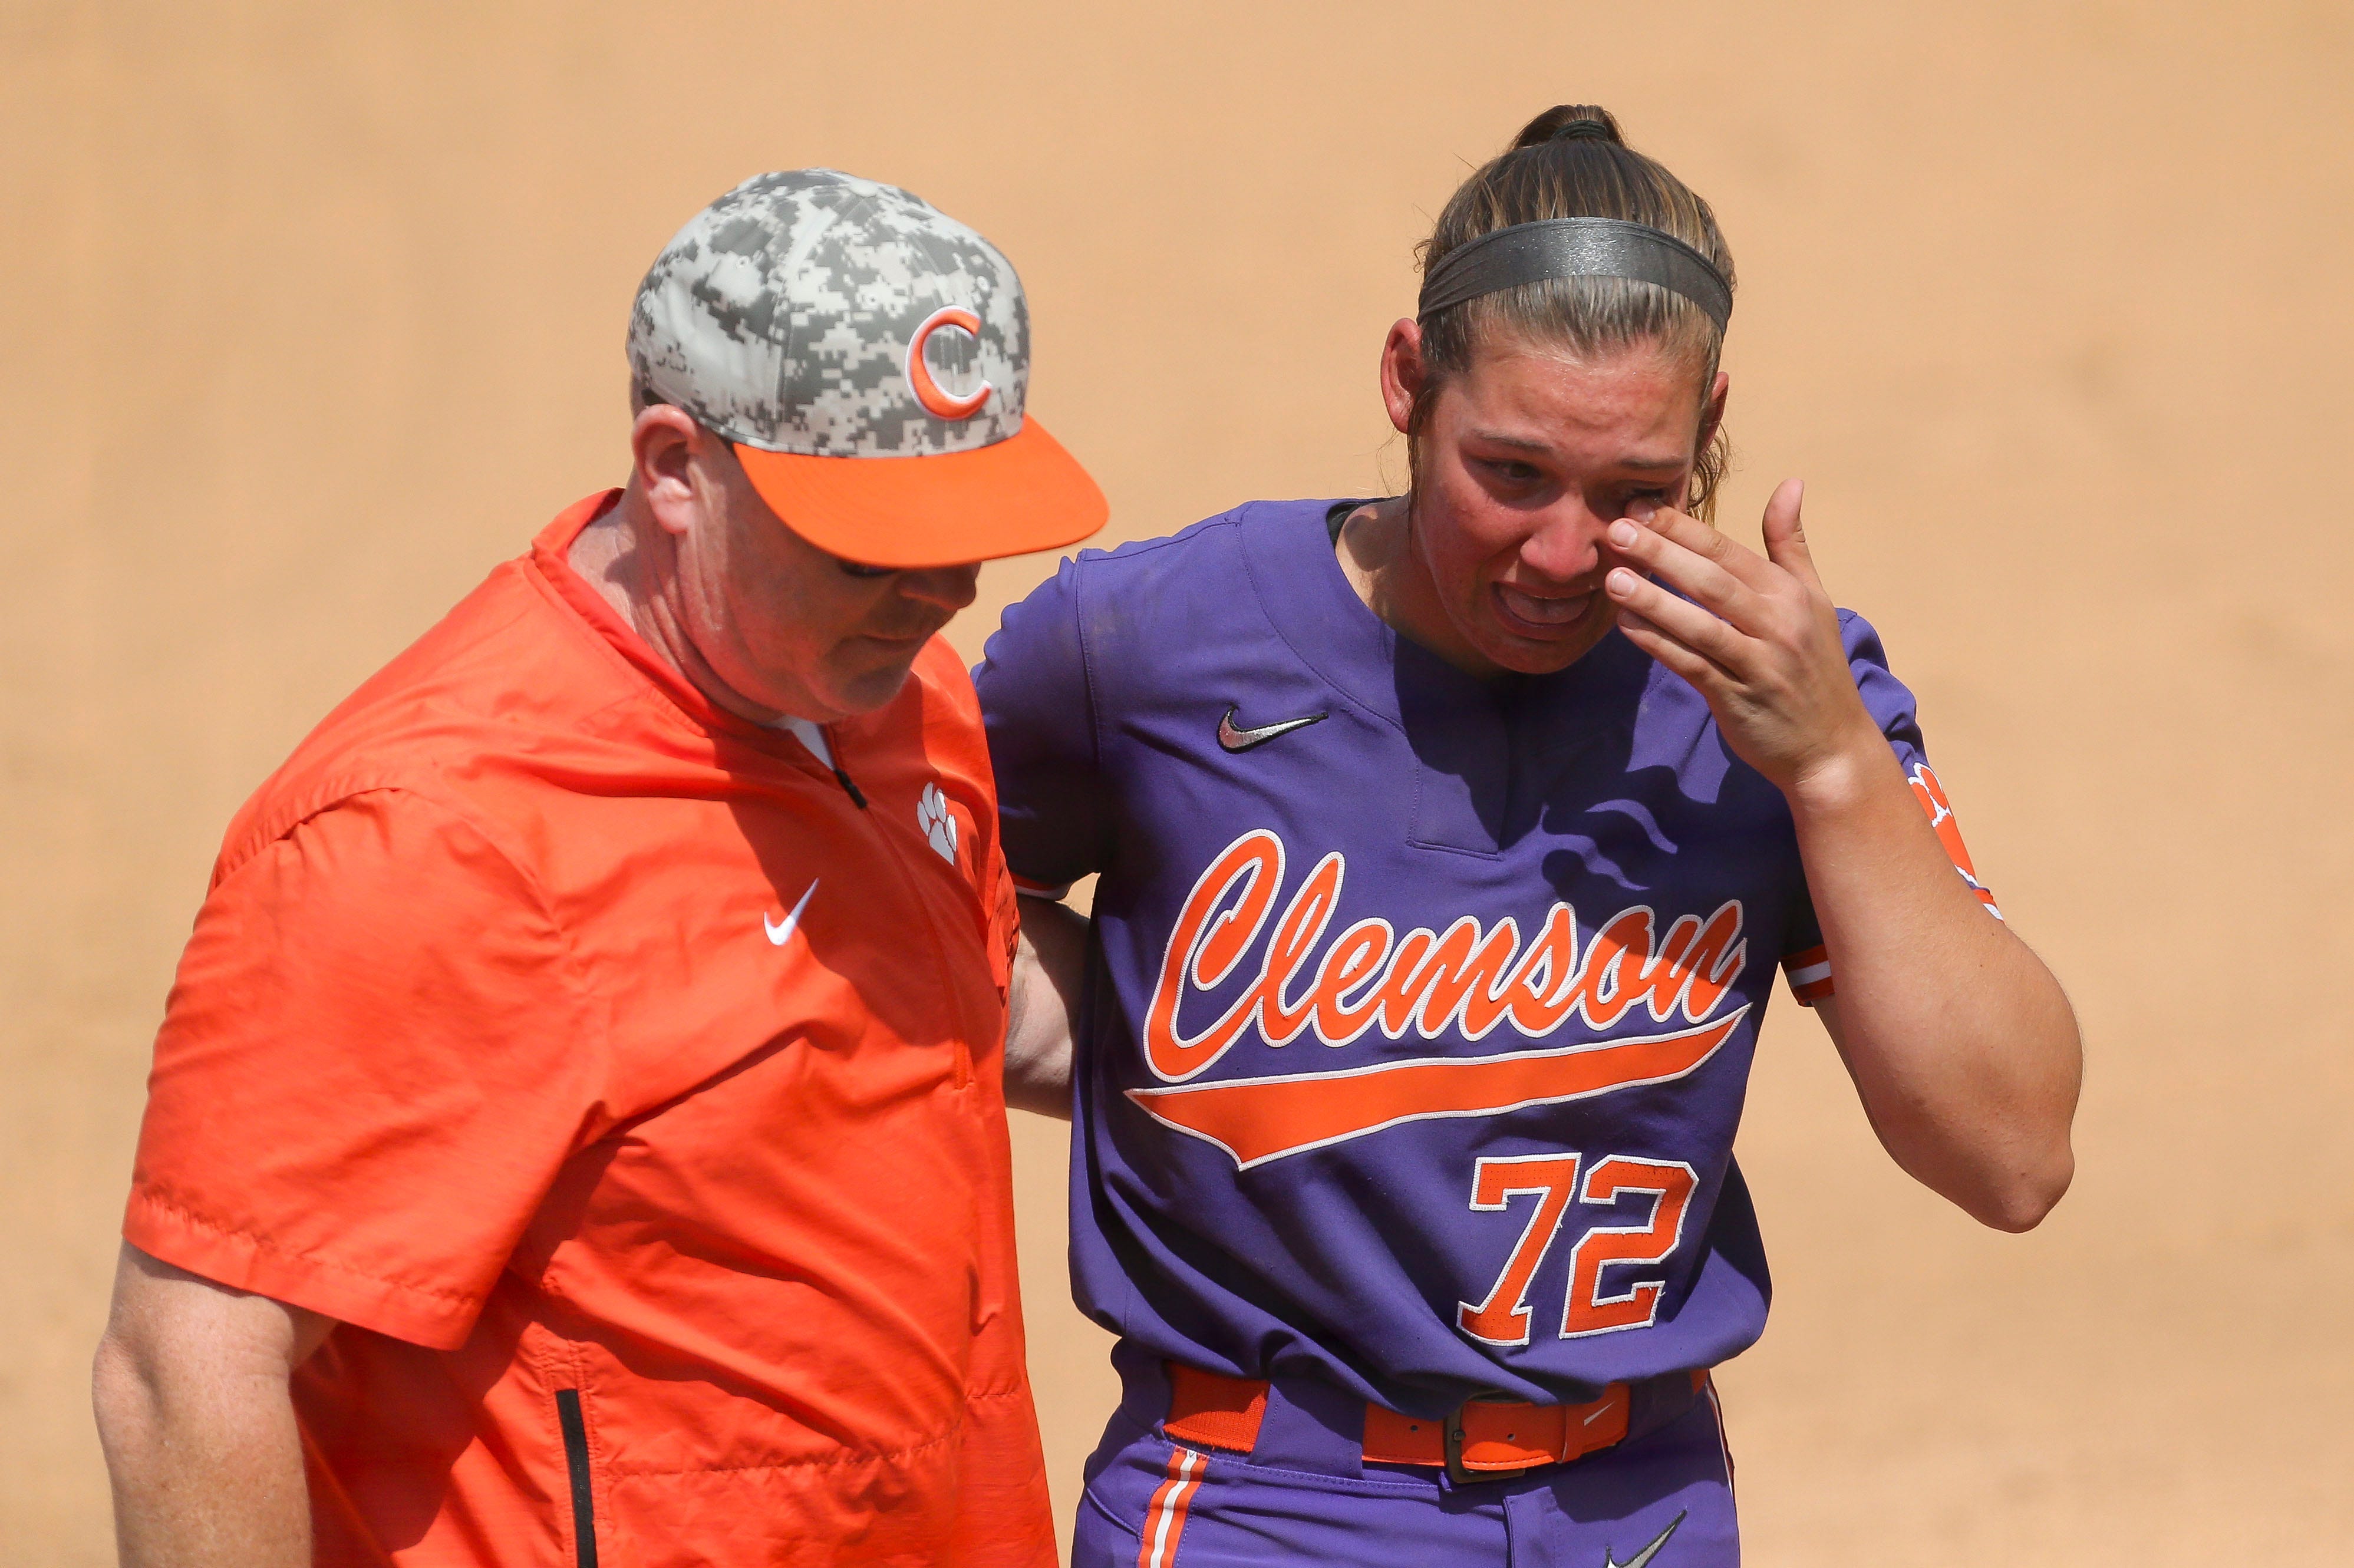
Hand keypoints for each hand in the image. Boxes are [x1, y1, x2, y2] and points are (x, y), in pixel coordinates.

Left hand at [1604, 479, 1879, 797]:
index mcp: (1788, 594)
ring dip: (1654, 600)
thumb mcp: (1813, 599)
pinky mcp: (1737, 699)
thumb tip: (1790, 483)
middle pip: (1712, 581)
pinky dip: (1659, 646)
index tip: (1641, 507)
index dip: (1683, 528)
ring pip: (1701, 625)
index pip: (1728, 551)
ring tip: (1612, 577)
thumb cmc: (1814, 665)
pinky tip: (1626, 626)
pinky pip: (1693, 667)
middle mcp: (1777, 624)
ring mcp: (1758, 663)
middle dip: (1662, 553)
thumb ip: (1791, 543)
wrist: (1831, 745)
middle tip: (1616, 530)